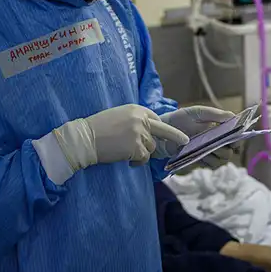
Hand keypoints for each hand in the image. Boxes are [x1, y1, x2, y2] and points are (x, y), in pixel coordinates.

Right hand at [54, 104, 188, 167]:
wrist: (84, 138)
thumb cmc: (97, 128)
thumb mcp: (118, 116)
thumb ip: (135, 120)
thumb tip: (149, 131)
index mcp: (136, 109)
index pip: (156, 118)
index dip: (159, 129)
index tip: (170, 133)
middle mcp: (141, 119)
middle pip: (164, 130)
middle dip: (176, 137)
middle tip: (185, 141)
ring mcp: (140, 133)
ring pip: (151, 147)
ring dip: (142, 153)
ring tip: (126, 153)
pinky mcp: (136, 147)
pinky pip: (144, 158)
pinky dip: (137, 162)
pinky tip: (126, 160)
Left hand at [155, 105, 234, 158]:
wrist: (162, 131)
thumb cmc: (179, 119)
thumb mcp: (196, 112)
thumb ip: (214, 114)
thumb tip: (232, 116)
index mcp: (218, 128)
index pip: (235, 135)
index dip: (237, 138)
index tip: (234, 139)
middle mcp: (216, 141)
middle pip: (230, 150)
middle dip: (226, 148)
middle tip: (217, 144)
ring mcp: (208, 152)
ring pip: (222, 160)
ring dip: (218, 156)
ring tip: (207, 150)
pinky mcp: (200, 160)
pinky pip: (211, 166)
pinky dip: (209, 162)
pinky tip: (202, 156)